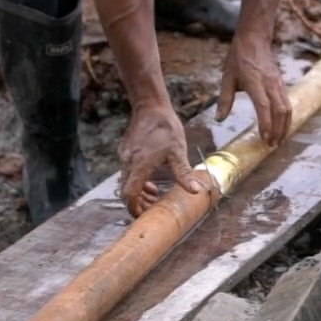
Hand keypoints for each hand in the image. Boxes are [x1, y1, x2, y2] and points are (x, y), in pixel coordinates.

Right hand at [118, 102, 200, 216]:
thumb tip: (195, 191)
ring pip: (126, 182)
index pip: (129, 194)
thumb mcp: (178, 151)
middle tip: (153, 208)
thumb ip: (184, 173)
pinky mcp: (126, 151)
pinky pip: (128, 172)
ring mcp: (125, 156)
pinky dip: (137, 181)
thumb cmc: (166, 127)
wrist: (151, 106)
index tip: (144, 215)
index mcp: (139, 165)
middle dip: (138, 203)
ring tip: (155, 195)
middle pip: (126, 191)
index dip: (134, 208)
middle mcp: (128, 162)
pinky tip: (151, 181)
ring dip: (139, 192)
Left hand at [218, 30, 290, 145]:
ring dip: (285, 126)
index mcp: (255, 82)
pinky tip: (282, 126)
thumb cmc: (238, 58)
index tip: (264, 139)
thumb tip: (219, 119)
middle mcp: (270, 84)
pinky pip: (288, 103)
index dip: (266, 124)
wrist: (254, 39)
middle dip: (278, 130)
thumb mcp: (227, 78)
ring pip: (287, 108)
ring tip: (279, 140)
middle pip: (280, 111)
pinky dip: (287, 117)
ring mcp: (278, 83)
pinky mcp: (282, 83)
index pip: (264, 107)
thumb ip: (224, 100)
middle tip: (272, 145)